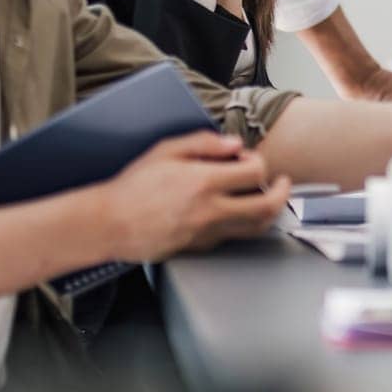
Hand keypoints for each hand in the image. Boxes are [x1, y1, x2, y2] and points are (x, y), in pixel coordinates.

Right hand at [93, 130, 291, 261]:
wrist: (108, 223)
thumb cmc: (132, 186)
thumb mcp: (165, 151)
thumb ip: (204, 143)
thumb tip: (235, 144)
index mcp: (203, 182)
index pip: (255, 172)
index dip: (258, 163)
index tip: (249, 159)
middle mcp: (210, 211)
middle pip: (266, 207)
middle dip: (282, 192)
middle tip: (283, 183)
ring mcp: (207, 233)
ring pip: (255, 228)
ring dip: (269, 212)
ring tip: (267, 199)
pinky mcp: (200, 248)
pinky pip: (232, 236)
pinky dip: (242, 224)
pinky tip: (234, 211)